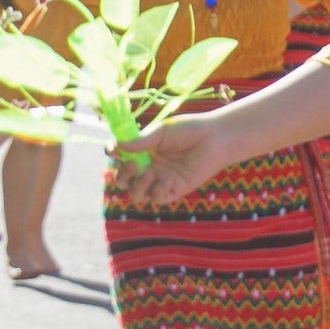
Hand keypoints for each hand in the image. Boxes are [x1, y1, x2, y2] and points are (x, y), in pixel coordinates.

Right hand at [113, 115, 232, 205]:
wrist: (216, 138)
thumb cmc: (190, 130)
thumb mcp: (163, 132)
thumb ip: (141, 141)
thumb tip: (117, 146)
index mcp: (143, 151)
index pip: (120, 157)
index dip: (113, 155)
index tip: (113, 149)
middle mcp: (149, 167)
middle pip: (124, 181)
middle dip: (122, 176)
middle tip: (133, 165)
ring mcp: (161, 180)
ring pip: (137, 194)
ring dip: (137, 187)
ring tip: (149, 174)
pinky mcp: (175, 190)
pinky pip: (157, 198)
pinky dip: (157, 192)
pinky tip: (166, 181)